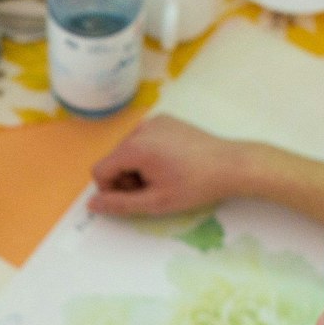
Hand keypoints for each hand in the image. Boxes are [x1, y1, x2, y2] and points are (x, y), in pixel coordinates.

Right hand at [89, 115, 265, 215]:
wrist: (231, 165)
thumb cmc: (194, 186)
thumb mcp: (155, 202)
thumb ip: (119, 204)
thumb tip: (91, 204)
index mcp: (134, 147)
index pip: (100, 170)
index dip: (111, 190)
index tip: (136, 198)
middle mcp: (139, 129)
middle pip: (114, 159)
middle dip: (126, 179)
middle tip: (154, 190)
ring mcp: (154, 121)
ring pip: (128, 150)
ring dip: (137, 168)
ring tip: (164, 178)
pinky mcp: (166, 120)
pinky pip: (144, 140)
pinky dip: (149, 155)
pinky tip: (171, 164)